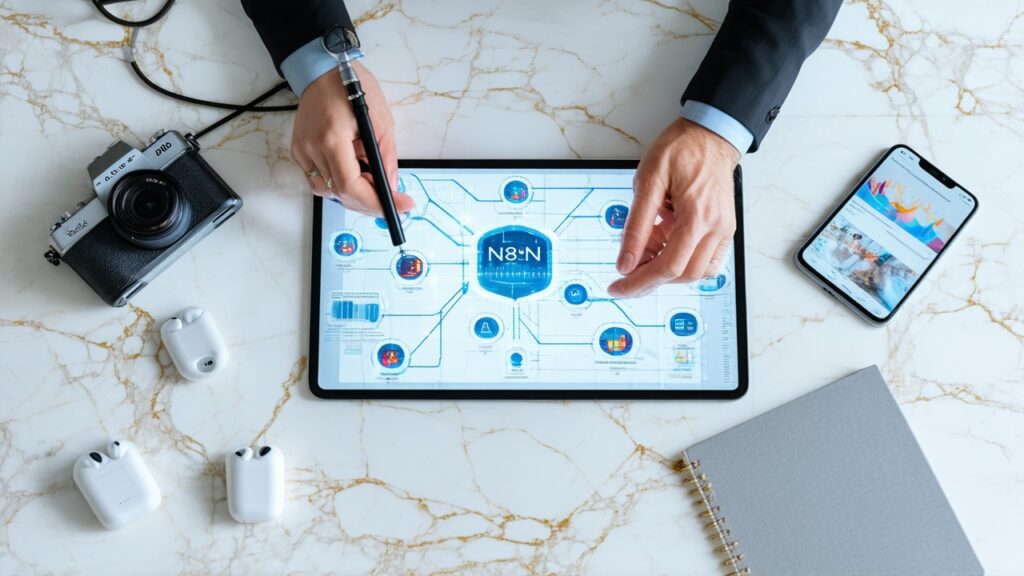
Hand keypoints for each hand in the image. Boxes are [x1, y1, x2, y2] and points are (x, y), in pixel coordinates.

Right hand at [291, 62, 414, 214]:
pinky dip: (338, 183)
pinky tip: (352, 171)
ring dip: (353, 193)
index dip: (376, 202)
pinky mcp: (298, 151)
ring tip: (369, 177)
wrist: (321, 70)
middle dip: (369, 202)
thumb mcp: (381, 121)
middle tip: (390, 198)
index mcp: (332, 139)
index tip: (399, 206)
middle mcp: (312, 148)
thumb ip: (386, 157)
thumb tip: (390, 185)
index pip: (350, 187)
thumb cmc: (351, 87)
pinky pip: (318, 180)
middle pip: (340, 194)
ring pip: (328, 192)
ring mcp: (302, 151)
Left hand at [608, 117, 738, 297]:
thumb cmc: (681, 149)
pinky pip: (705, 260)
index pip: (668, 266)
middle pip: (683, 275)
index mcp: (698, 216)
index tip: (618, 287)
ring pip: (696, 272)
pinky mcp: (724, 228)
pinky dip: (682, 260)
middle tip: (626, 272)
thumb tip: (625, 262)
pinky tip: (663, 243)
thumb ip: (636, 225)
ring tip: (646, 248)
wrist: (710, 134)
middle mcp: (716, 228)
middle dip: (650, 279)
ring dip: (667, 269)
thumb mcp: (648, 181)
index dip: (639, 282)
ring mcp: (723, 229)